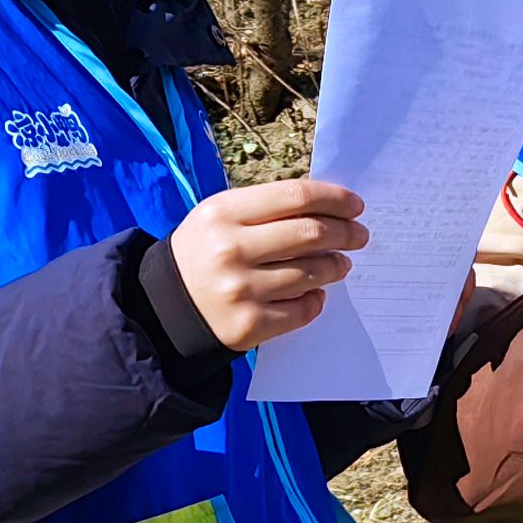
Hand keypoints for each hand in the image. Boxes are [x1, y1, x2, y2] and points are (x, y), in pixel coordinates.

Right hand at [169, 178, 364, 350]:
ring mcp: (240, 290)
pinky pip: (302, 309)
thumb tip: (329, 209)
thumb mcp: (220, 218)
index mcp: (223, 213)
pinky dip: (316, 300)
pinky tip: (316, 293)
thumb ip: (267, 209)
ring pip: (312, 273)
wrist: (164, 308)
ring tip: (340, 264)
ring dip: (335, 266)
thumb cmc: (203, 254)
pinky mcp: (249, 325)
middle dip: (345, 233)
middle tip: (359, 236)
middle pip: (310, 234)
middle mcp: (230, 249)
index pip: (295, 197)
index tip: (355, 206)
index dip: (334, 199)